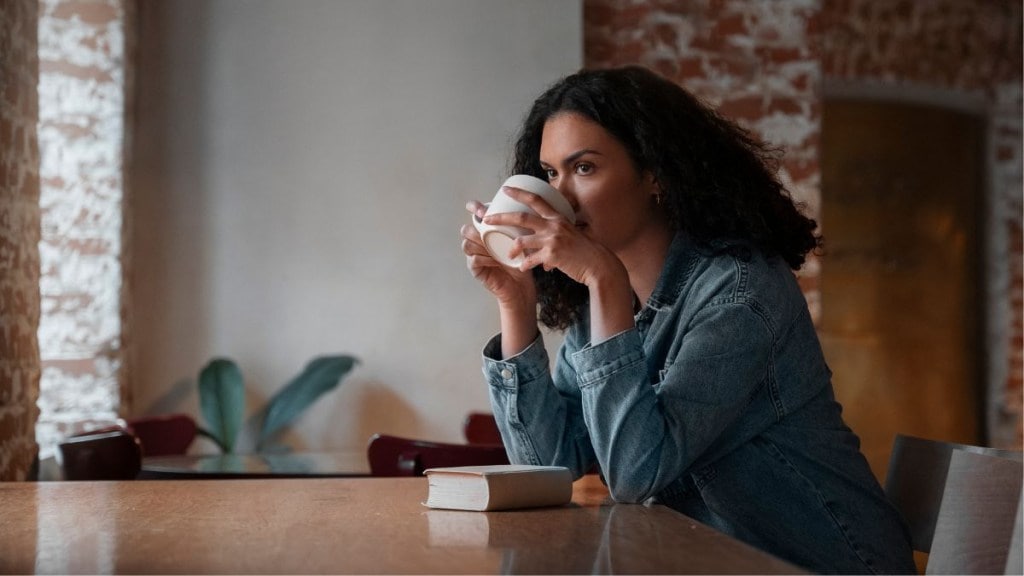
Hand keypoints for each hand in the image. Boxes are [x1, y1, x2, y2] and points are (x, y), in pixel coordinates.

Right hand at [461, 200, 536, 308]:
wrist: (521, 286)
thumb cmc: (522, 261)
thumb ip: (519, 225)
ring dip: (480, 243)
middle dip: (476, 226)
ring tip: (494, 246)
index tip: (481, 207)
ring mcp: (474, 256)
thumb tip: (528, 205)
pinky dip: (484, 258)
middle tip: (488, 225)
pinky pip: (473, 259)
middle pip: (467, 229)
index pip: (474, 215)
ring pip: (467, 243)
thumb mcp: (522, 239)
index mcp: (487, 231)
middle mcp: (478, 242)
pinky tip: (495, 260)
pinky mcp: (475, 269)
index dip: (473, 208)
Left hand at [483, 187, 624, 289]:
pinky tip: (523, 268)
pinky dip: (525, 265)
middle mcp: (554, 226)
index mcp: (558, 218)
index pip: (536, 200)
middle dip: (501, 217)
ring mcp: (552, 240)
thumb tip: (544, 242)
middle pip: (521, 217)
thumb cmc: (585, 251)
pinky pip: (531, 260)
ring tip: (508, 254)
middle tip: (487, 218)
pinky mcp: (552, 256)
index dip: (519, 193)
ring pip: (522, 241)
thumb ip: (556, 233)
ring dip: (512, 248)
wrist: (598, 266)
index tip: (505, 189)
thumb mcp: (572, 234)